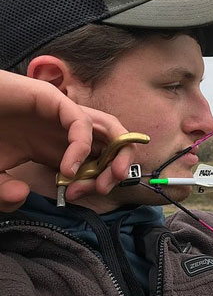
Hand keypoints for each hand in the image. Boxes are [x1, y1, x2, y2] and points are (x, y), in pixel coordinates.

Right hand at [0, 72, 135, 211]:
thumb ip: (3, 192)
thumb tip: (22, 195)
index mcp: (56, 147)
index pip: (95, 161)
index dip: (94, 180)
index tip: (75, 196)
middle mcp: (64, 130)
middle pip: (110, 144)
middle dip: (117, 167)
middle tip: (103, 189)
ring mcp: (61, 113)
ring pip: (108, 129)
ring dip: (117, 153)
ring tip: (107, 178)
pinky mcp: (52, 99)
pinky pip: (80, 122)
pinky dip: (81, 146)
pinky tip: (69, 168)